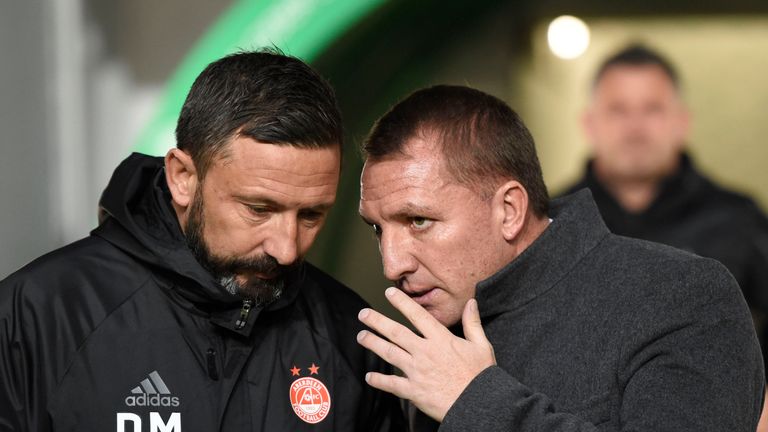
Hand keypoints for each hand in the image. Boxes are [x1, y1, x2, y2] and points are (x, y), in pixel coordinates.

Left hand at [357, 287, 495, 421]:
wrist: (478, 405)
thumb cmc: (481, 376)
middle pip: (396, 332)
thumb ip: (473, 323)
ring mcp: (418, 372)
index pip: (418, 316)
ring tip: (361, 336)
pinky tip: (369, 377)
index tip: (389, 293)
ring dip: (373, 344)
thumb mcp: (481, 346)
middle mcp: (425, 352)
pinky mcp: (414, 391)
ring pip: (390, 353)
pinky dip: (379, 381)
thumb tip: (471, 302)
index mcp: (441, 340)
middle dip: (377, 321)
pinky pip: (392, 384)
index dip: (402, 302)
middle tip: (363, 314)